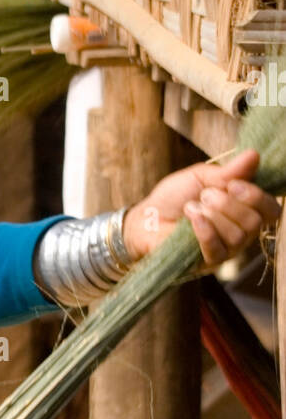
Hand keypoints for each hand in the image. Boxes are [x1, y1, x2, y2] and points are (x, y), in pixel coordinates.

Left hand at [122, 148, 280, 266]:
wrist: (147, 216)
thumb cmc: (174, 197)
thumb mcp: (202, 177)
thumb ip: (230, 171)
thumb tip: (254, 155)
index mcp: (244, 208)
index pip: (271, 209)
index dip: (256, 196)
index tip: (232, 184)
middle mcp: (241, 232)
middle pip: (255, 222)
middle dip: (228, 204)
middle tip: (205, 196)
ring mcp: (227, 250)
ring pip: (237, 236)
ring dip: (212, 215)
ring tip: (191, 207)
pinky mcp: (208, 263)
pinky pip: (218, 250)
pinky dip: (205, 230)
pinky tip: (192, 218)